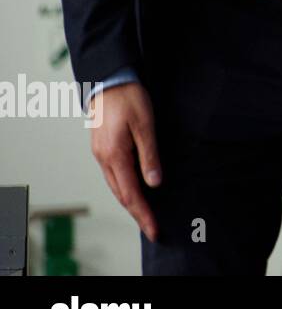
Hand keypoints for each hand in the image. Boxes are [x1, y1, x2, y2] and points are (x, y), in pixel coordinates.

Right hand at [87, 82, 160, 241]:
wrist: (108, 79)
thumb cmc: (128, 98)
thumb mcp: (146, 125)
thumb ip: (149, 155)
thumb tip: (154, 182)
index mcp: (115, 155)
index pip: (131, 194)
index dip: (143, 214)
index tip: (153, 229)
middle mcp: (104, 158)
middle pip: (121, 195)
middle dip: (137, 213)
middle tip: (152, 228)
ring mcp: (101, 154)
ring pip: (115, 186)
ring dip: (130, 202)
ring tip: (145, 215)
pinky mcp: (103, 148)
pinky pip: (113, 175)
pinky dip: (124, 188)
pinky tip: (133, 190)